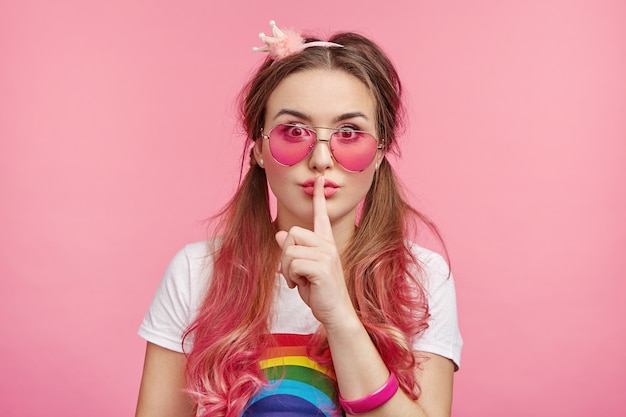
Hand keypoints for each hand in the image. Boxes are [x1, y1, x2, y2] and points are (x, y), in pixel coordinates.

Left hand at [275, 176, 353, 325]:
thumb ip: (294, 251)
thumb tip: (279, 235)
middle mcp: (328, 245)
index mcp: (326, 243)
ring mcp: (326, 255)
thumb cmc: (320, 292)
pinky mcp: (321, 267)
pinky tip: (300, 286)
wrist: (335, 313)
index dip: (318, 197)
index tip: (318, 179)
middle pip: (293, 232)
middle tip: (293, 272)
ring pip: (289, 249)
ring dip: (287, 269)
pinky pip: (292, 263)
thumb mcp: (302, 270)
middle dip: (286, 253)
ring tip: (298, 281)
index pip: (321, 216)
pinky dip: (290, 277)